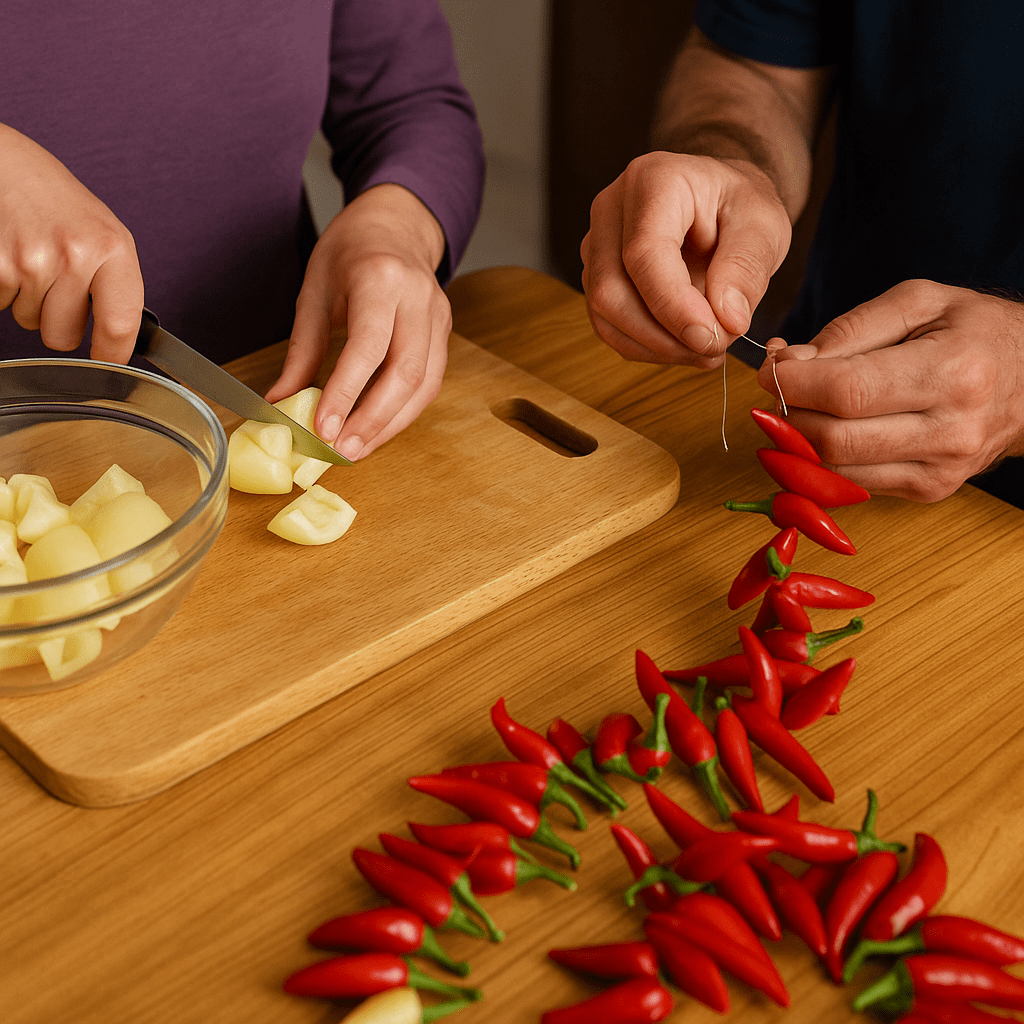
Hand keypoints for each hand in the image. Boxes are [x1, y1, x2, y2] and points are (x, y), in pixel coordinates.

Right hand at [0, 124, 143, 359]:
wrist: (4, 163)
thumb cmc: (55, 199)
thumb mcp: (103, 234)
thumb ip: (114, 284)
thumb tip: (118, 340)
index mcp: (111, 248)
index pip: (120, 326)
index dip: (112, 355)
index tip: (109, 364)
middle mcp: (74, 255)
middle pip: (63, 336)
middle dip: (57, 321)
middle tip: (54, 281)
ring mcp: (30, 261)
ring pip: (30, 322)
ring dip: (29, 301)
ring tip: (31, 259)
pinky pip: (1, 305)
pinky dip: (4, 289)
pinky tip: (10, 256)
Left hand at [266, 183, 449, 460]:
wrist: (395, 226)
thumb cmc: (350, 253)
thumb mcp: (314, 292)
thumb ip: (302, 351)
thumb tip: (280, 402)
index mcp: (381, 279)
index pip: (368, 347)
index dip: (346, 393)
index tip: (323, 428)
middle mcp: (419, 299)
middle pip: (406, 374)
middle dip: (373, 421)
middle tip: (342, 451)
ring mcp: (439, 318)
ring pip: (424, 387)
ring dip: (390, 425)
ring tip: (357, 449)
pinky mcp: (445, 335)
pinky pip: (429, 384)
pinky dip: (402, 412)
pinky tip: (376, 429)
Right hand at [580, 151, 790, 367]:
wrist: (717, 204)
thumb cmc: (737, 206)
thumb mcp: (763, 225)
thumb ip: (746, 267)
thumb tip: (728, 320)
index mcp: (653, 181)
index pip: (644, 253)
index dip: (672, 305)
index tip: (710, 338)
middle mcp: (611, 209)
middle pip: (611, 290)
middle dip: (663, 335)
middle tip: (714, 348)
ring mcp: (596, 245)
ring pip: (605, 315)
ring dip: (656, 347)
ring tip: (705, 349)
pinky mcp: (596, 277)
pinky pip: (609, 327)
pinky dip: (647, 347)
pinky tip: (684, 345)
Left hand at [758, 280, 1023, 500]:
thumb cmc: (974, 331)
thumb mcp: (919, 302)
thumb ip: (849, 329)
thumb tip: (788, 362)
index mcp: (952, 371)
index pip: (845, 391)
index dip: (792, 383)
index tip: (771, 368)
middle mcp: (950, 429)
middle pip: (832, 439)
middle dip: (788, 414)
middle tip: (780, 388)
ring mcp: (941, 469)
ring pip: (835, 470)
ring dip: (798, 441)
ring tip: (800, 406)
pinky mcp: (930, 490)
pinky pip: (852, 484)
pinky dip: (824, 459)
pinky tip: (826, 428)